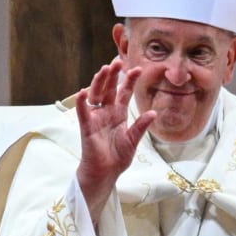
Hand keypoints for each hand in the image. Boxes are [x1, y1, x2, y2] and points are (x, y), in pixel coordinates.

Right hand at [75, 58, 155, 223]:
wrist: (106, 173)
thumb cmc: (118, 157)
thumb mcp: (133, 140)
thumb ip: (141, 126)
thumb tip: (153, 112)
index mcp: (118, 114)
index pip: (124, 93)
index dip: (129, 81)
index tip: (138, 69)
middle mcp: (106, 112)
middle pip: (109, 89)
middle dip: (113, 75)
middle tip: (118, 62)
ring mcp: (96, 118)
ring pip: (96, 95)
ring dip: (99, 82)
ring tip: (104, 69)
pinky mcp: (87, 127)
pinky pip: (83, 112)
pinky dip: (82, 102)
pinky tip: (83, 91)